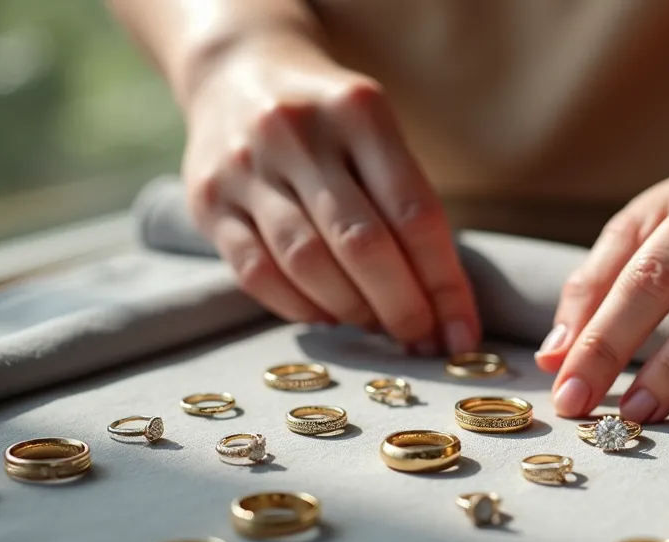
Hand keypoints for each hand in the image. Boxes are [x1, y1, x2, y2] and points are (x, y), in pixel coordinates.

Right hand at [181, 40, 479, 354]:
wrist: (237, 73)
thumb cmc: (331, 122)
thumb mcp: (377, 134)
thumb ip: (406, 204)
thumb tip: (440, 306)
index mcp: (359, 111)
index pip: (414, 213)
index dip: (444, 284)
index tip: (460, 333)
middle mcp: (298, 133)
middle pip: (362, 244)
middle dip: (401, 307)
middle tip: (422, 341)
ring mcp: (246, 166)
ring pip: (307, 263)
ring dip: (352, 310)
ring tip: (378, 326)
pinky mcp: (208, 200)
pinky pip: (257, 273)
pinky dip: (301, 308)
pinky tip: (328, 315)